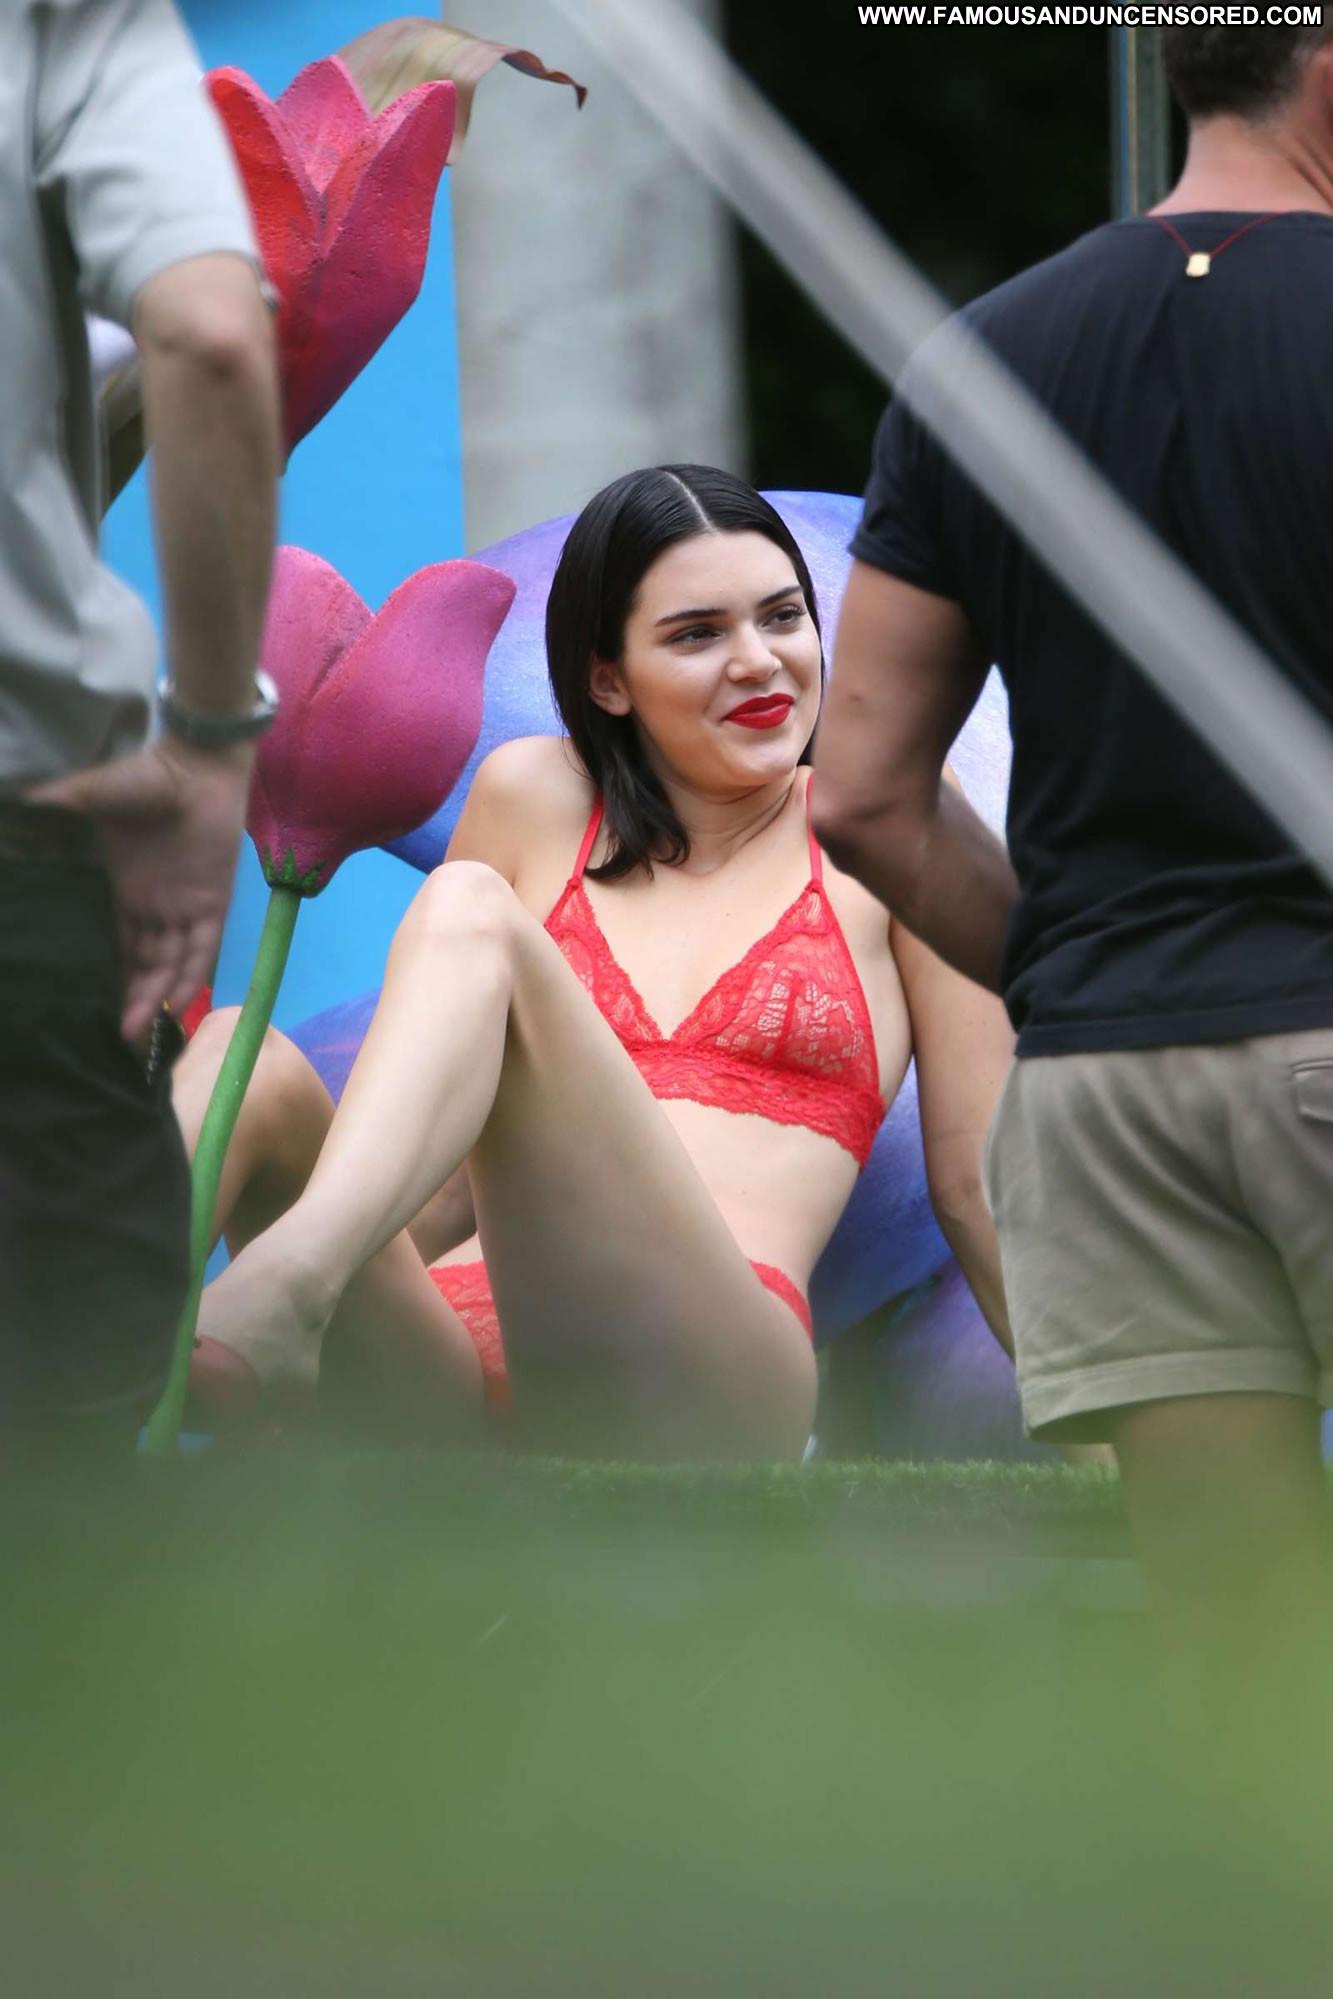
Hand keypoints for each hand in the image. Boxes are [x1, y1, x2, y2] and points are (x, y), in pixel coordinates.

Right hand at [26, 737, 253, 1040]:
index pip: (114, 943)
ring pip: (169, 963)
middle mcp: (154, 906)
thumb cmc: (145, 777)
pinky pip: (203, 948)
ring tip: (134, 1031)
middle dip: (129, 998)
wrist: (196, 764)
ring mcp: (184, 905)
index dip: (105, 973)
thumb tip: (23, 802)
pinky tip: (175, 1003)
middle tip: (112, 1036)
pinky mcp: (214, 901)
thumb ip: (62, 807)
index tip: (85, 1002)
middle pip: (142, 963)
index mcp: (124, 890)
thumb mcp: (92, 796)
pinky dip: (191, 974)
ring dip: (155, 996)